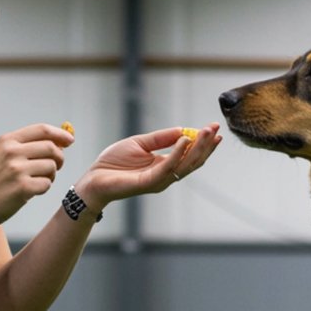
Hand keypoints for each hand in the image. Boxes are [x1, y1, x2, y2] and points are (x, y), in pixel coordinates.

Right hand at [0, 124, 73, 228]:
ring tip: (38, 181)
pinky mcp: (22, 188)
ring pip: (52, 166)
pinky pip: (47, 184)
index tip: (69, 140)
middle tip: (55, 168)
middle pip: (51, 148)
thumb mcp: (1, 156)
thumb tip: (58, 142)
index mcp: (7, 141)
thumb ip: (24, 147)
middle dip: (59, 158)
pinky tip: (31, 191)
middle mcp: (12, 152)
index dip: (59, 134)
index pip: (41, 130)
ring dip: (51, 175)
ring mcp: (17, 170)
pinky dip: (44, 188)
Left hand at [75, 122, 222, 208]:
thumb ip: (160, 138)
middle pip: (193, 161)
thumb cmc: (113, 162)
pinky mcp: (149, 182)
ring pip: (185, 165)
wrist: (94, 178)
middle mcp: (166, 175)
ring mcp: (159, 180)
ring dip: (198, 148)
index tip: (214, 128)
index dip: (203, 143)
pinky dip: (178, 153)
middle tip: (216, 129)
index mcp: (164, 166)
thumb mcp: (140, 143)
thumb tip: (182, 130)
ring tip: (207, 132)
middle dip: (206, 145)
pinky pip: (168, 167)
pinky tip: (185, 140)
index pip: (190, 155)